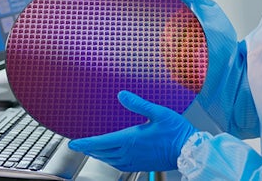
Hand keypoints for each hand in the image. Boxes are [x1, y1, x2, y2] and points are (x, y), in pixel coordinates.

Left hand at [67, 90, 198, 172]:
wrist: (188, 150)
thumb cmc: (176, 132)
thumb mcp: (158, 112)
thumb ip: (138, 104)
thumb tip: (122, 95)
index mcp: (130, 140)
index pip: (100, 143)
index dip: (84, 143)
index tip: (72, 142)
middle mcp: (129, 153)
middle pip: (101, 153)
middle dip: (89, 148)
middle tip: (79, 144)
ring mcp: (134, 161)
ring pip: (109, 160)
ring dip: (98, 154)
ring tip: (92, 149)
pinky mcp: (140, 165)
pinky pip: (118, 164)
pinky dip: (110, 159)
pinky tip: (112, 156)